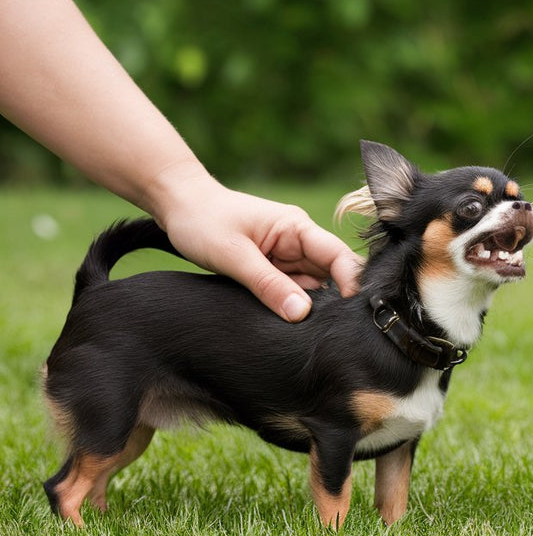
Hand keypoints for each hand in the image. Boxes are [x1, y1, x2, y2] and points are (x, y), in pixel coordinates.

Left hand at [153, 166, 361, 321]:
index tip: (352, 312)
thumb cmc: (203, 220)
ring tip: (305, 328)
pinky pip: (294, 291)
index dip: (351, 282)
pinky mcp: (275, 269)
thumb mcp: (234, 255)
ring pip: (314, 287)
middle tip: (327, 329)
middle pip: (332, 275)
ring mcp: (288, 256)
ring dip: (312, 306)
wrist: (177, 206)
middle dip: (333, 301)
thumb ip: (268, 285)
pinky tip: (289, 321)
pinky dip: (293, 306)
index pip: (339, 256)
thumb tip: (302, 314)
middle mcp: (300, 242)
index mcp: (298, 228)